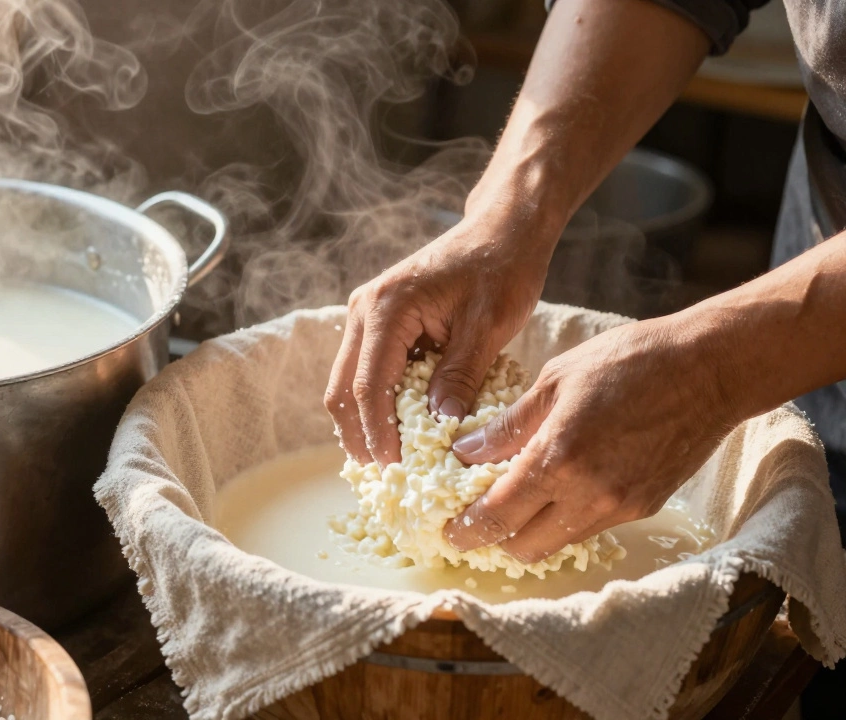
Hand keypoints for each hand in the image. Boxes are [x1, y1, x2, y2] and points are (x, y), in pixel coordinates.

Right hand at [325, 207, 554, 465]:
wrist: (502, 230)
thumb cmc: (501, 269)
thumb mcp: (489, 325)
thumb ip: (461, 375)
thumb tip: (440, 428)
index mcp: (386, 309)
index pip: (369, 386)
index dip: (378, 434)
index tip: (395, 471)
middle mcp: (363, 311)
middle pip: (343, 389)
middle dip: (360, 437)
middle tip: (385, 480)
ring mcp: (365, 316)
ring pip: (347, 384)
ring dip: (363, 424)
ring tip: (388, 464)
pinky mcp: (377, 323)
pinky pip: (364, 372)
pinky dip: (374, 405)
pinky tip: (396, 433)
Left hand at [443, 317, 736, 562]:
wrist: (710, 369)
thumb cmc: (629, 361)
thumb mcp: (554, 381)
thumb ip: (507, 424)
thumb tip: (465, 450)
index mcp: (558, 459)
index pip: (497, 517)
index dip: (466, 530)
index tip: (448, 531)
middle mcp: (588, 495)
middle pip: (525, 549)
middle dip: (495, 540)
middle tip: (477, 517)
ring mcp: (620, 506)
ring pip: (558, 543)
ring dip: (531, 531)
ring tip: (515, 500)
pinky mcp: (644, 508)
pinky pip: (590, 527)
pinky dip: (565, 518)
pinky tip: (559, 488)